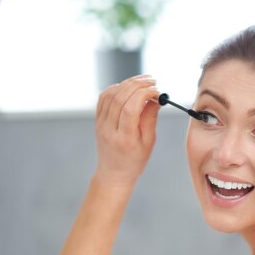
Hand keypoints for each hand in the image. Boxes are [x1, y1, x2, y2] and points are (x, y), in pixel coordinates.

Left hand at [93, 74, 160, 188]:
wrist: (114, 173)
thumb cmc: (135, 160)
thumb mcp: (149, 142)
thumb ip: (150, 118)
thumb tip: (155, 97)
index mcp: (124, 138)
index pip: (130, 108)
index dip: (144, 94)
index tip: (157, 90)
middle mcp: (109, 129)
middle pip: (120, 98)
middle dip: (137, 85)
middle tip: (153, 81)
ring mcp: (100, 124)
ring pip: (111, 94)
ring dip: (128, 83)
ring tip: (143, 81)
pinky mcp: (97, 120)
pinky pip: (104, 97)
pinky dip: (117, 88)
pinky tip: (129, 87)